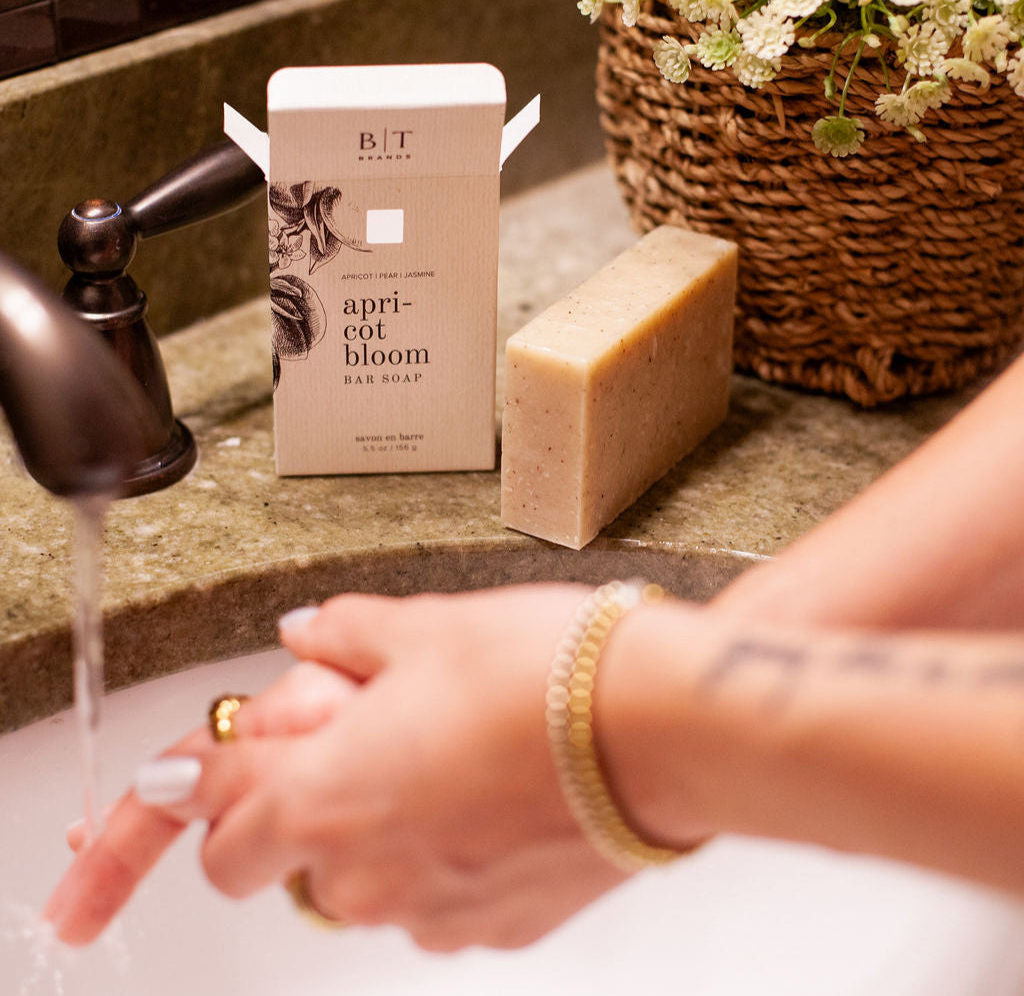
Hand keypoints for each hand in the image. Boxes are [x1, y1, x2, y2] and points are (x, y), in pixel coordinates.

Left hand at [44, 585, 630, 949]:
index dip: (191, 799)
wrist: (664, 729)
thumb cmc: (545, 671)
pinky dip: (443, 851)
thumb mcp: (426, 626)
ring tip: (446, 754)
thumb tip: (306, 637)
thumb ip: (347, 635)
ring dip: (378, 826)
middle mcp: (368, 868)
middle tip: (360, 737)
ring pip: (364, 878)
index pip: (211, 821)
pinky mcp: (499, 925)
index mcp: (326, 792)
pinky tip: (496, 789)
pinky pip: (437, 896)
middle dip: (301, 804)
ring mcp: (435, 908)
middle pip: (284, 856)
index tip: (175, 801)